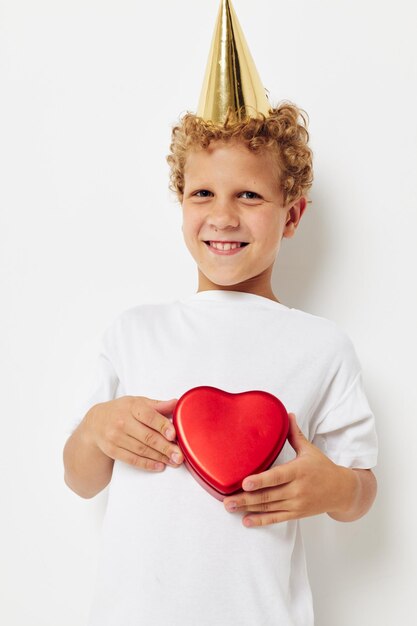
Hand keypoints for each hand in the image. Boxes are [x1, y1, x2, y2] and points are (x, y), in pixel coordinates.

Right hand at [85, 396, 183, 471]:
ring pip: (141, 450)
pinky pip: (132, 459)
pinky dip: (147, 464)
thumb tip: (177, 404)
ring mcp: (115, 437)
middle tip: (180, 455)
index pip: (149, 416)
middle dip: (165, 447)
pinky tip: (159, 465)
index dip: (162, 425)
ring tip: (174, 461)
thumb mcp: (137, 402)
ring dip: (160, 457)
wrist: (95, 422)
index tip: (174, 434)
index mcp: (131, 407)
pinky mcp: (112, 450)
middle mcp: (122, 422)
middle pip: (147, 437)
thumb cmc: (121, 411)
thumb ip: (157, 405)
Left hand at [223, 413, 356, 526]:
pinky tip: (246, 521)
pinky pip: (276, 518)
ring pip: (269, 507)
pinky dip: (261, 521)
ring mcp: (296, 503)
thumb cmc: (323, 467)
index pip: (277, 476)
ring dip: (248, 508)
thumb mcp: (309, 449)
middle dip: (246, 498)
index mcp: (299, 470)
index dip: (261, 481)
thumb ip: (295, 434)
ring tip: (230, 507)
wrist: (342, 491)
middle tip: (227, 499)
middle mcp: (297, 489)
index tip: (245, 482)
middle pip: (268, 495)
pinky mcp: (296, 513)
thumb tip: (288, 414)